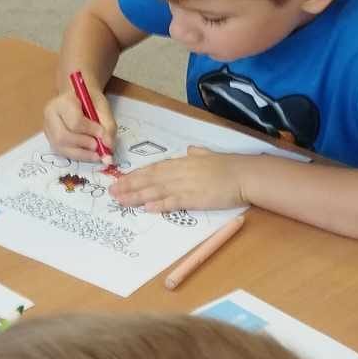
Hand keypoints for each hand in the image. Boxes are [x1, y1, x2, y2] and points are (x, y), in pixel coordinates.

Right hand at [45, 80, 113, 160]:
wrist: (78, 97)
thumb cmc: (90, 100)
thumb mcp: (103, 108)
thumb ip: (108, 127)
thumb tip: (108, 148)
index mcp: (63, 101)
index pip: (75, 121)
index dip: (91, 131)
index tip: (103, 134)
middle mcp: (50, 115)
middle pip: (63, 137)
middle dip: (83, 145)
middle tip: (99, 147)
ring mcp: (48, 128)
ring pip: (61, 147)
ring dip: (81, 154)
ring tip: (96, 153)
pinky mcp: (50, 139)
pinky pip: (62, 152)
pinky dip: (77, 156)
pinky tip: (89, 154)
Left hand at [109, 147, 247, 214]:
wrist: (245, 174)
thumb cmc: (230, 166)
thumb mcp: (210, 155)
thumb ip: (198, 154)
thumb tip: (190, 151)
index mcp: (183, 162)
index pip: (153, 168)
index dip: (135, 175)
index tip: (120, 179)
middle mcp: (180, 172)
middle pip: (149, 179)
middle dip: (129, 185)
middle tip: (112, 192)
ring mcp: (186, 185)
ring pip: (155, 190)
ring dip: (136, 196)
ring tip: (121, 201)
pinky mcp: (195, 198)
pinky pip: (173, 202)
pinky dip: (158, 205)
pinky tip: (145, 208)